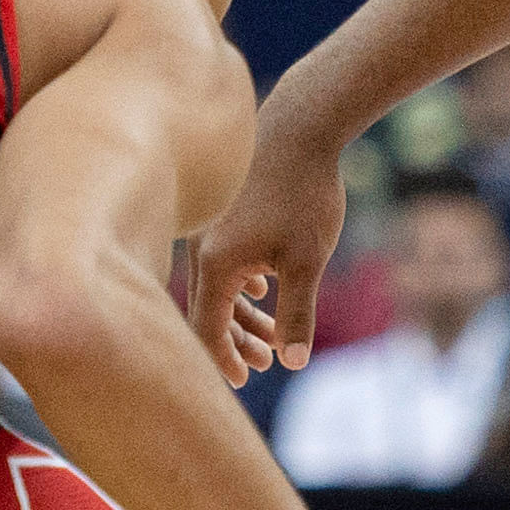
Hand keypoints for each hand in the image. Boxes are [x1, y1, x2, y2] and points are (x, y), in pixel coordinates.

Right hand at [189, 115, 348, 377]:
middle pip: (208, 310)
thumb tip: (293, 364)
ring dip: (244, 314)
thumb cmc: (304, 194)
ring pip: (217, 286)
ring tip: (274, 337)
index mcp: (215, 265)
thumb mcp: (307, 261)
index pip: (206, 328)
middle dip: (236, 341)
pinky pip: (221, 262)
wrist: (299, 128)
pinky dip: (242, 285)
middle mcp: (201, 249)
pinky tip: (264, 290)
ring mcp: (209, 230)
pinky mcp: (222, 215)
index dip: (222, 360)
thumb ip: (297, 314)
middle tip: (266, 364)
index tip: (243, 381)